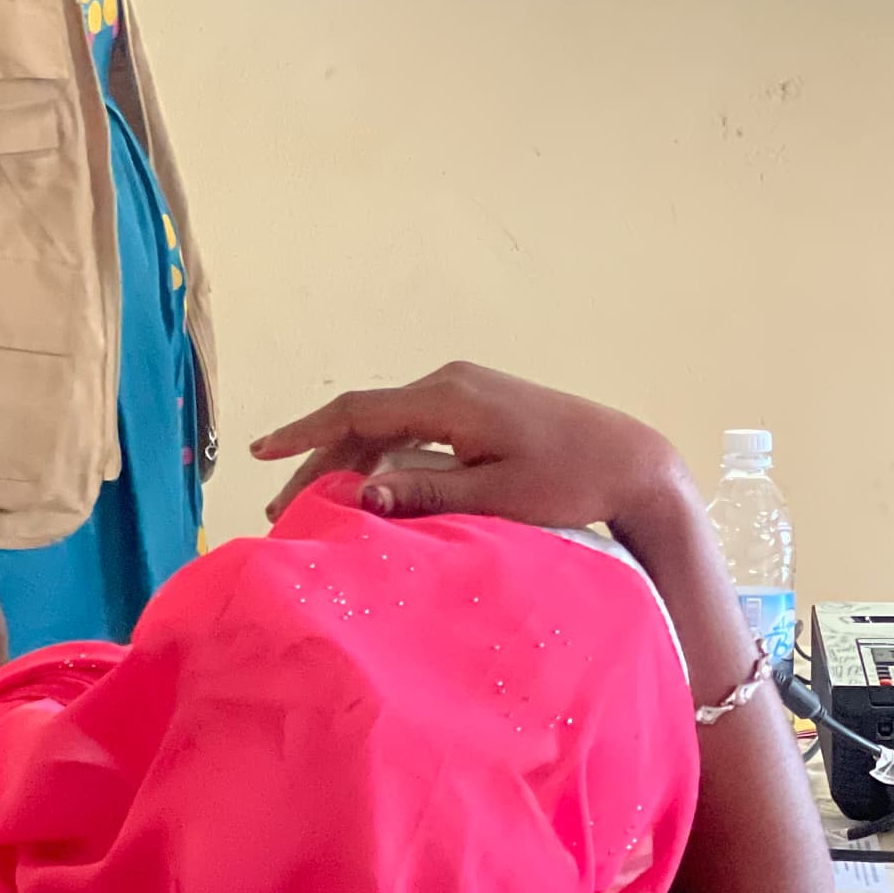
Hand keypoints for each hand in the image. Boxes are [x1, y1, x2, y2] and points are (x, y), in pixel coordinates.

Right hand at [252, 361, 687, 533]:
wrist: (633, 461)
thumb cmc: (572, 479)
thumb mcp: (498, 496)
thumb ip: (428, 494)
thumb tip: (361, 496)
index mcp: (448, 397)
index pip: (357, 412)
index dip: (304, 433)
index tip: (260, 455)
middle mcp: (450, 384)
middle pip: (365, 420)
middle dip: (320, 460)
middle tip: (282, 509)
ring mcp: (465, 392)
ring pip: (388, 426)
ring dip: (351, 462)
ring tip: (316, 506)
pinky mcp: (480, 408)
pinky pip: (413, 428)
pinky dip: (383, 457)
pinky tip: (370, 490)